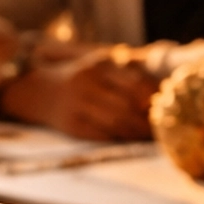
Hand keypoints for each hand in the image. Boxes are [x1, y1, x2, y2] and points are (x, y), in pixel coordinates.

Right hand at [0, 45, 155, 140]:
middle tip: (162, 131)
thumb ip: (128, 79)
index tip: (168, 111)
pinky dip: (118, 139)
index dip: (155, 101)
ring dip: (136, 134)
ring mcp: (76, 104)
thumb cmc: (79, 80)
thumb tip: (161, 101)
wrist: (35, 91)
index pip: (137, 85)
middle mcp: (87, 82)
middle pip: (128, 107)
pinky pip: (102, 136)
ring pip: (117, 124)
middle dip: (148, 122)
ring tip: (147, 137)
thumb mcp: (100, 69)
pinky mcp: (70, 125)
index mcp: (99, 64)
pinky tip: (126, 139)